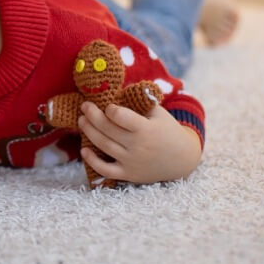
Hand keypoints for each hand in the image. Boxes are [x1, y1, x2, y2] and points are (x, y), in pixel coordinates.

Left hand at [78, 101, 201, 184]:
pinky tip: (84, 150)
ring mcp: (132, 162)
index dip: (110, 109)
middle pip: (107, 129)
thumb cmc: (168, 130)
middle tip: (84, 106)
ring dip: (88, 131)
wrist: (182, 159)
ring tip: (82, 121)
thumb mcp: (158, 112)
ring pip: (103, 146)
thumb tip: (116, 89)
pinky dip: (92, 162)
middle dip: (92, 115)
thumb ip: (139, 101)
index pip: (119, 116)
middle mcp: (137, 146)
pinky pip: (105, 170)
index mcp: (146, 129)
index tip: (108, 106)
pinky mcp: (128, 174)